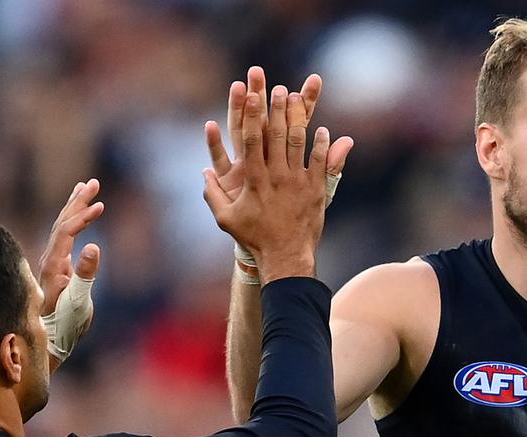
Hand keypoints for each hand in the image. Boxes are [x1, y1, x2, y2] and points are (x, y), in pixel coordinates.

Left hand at [37, 179, 104, 368]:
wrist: (47, 343)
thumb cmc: (64, 326)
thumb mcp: (79, 303)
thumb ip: (86, 274)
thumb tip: (93, 246)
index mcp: (53, 266)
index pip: (67, 231)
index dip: (83, 217)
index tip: (101, 205)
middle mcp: (49, 261)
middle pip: (61, 222)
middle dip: (77, 202)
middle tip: (92, 182)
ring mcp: (52, 264)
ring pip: (60, 227)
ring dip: (74, 207)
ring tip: (84, 189)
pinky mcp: (57, 270)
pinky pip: (63, 238)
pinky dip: (73, 223)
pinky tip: (78, 219)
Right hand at [202, 86, 351, 282]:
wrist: (285, 257)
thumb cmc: (254, 238)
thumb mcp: (226, 218)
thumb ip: (212, 194)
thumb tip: (203, 173)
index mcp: (254, 180)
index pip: (252, 140)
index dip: (252, 115)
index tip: (251, 95)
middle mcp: (276, 176)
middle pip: (276, 135)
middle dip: (276, 109)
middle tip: (276, 88)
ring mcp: (298, 182)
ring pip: (298, 143)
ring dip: (297, 119)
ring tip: (297, 99)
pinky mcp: (316, 190)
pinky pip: (321, 162)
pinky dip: (322, 146)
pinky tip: (323, 131)